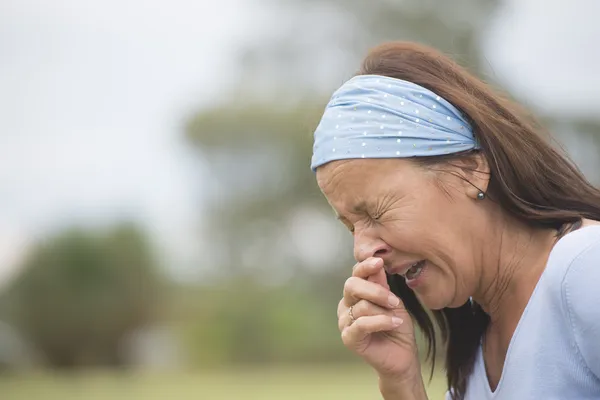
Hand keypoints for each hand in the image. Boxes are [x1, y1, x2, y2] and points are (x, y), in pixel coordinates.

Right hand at [337, 257, 419, 380]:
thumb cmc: (397, 327)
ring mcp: (344, 322)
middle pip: (352, 286)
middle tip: (395, 301)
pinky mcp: (348, 338)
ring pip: (361, 306)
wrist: (402, 357)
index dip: (365, 267)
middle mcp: (346, 305)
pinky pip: (362, 324)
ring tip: (398, 318)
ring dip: (384, 311)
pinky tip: (395, 323)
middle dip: (375, 290)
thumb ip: (382, 286)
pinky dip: (381, 322)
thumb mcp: (394, 302)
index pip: (355, 274)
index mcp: (355, 294)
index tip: (380, 261)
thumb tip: (377, 264)